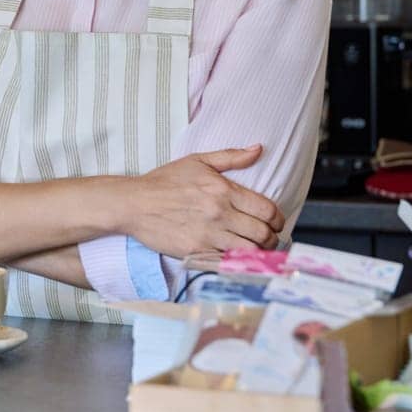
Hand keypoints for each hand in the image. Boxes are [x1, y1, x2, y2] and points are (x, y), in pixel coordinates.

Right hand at [123, 145, 284, 256]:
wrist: (133, 203)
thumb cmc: (163, 182)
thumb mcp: (197, 161)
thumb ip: (231, 156)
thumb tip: (258, 149)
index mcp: (223, 190)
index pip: (267, 210)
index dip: (278, 220)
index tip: (275, 223)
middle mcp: (219, 213)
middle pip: (263, 233)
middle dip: (270, 238)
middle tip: (266, 238)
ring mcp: (208, 235)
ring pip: (250, 251)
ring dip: (257, 252)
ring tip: (253, 249)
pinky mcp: (196, 251)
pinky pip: (228, 262)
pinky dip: (236, 261)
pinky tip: (234, 257)